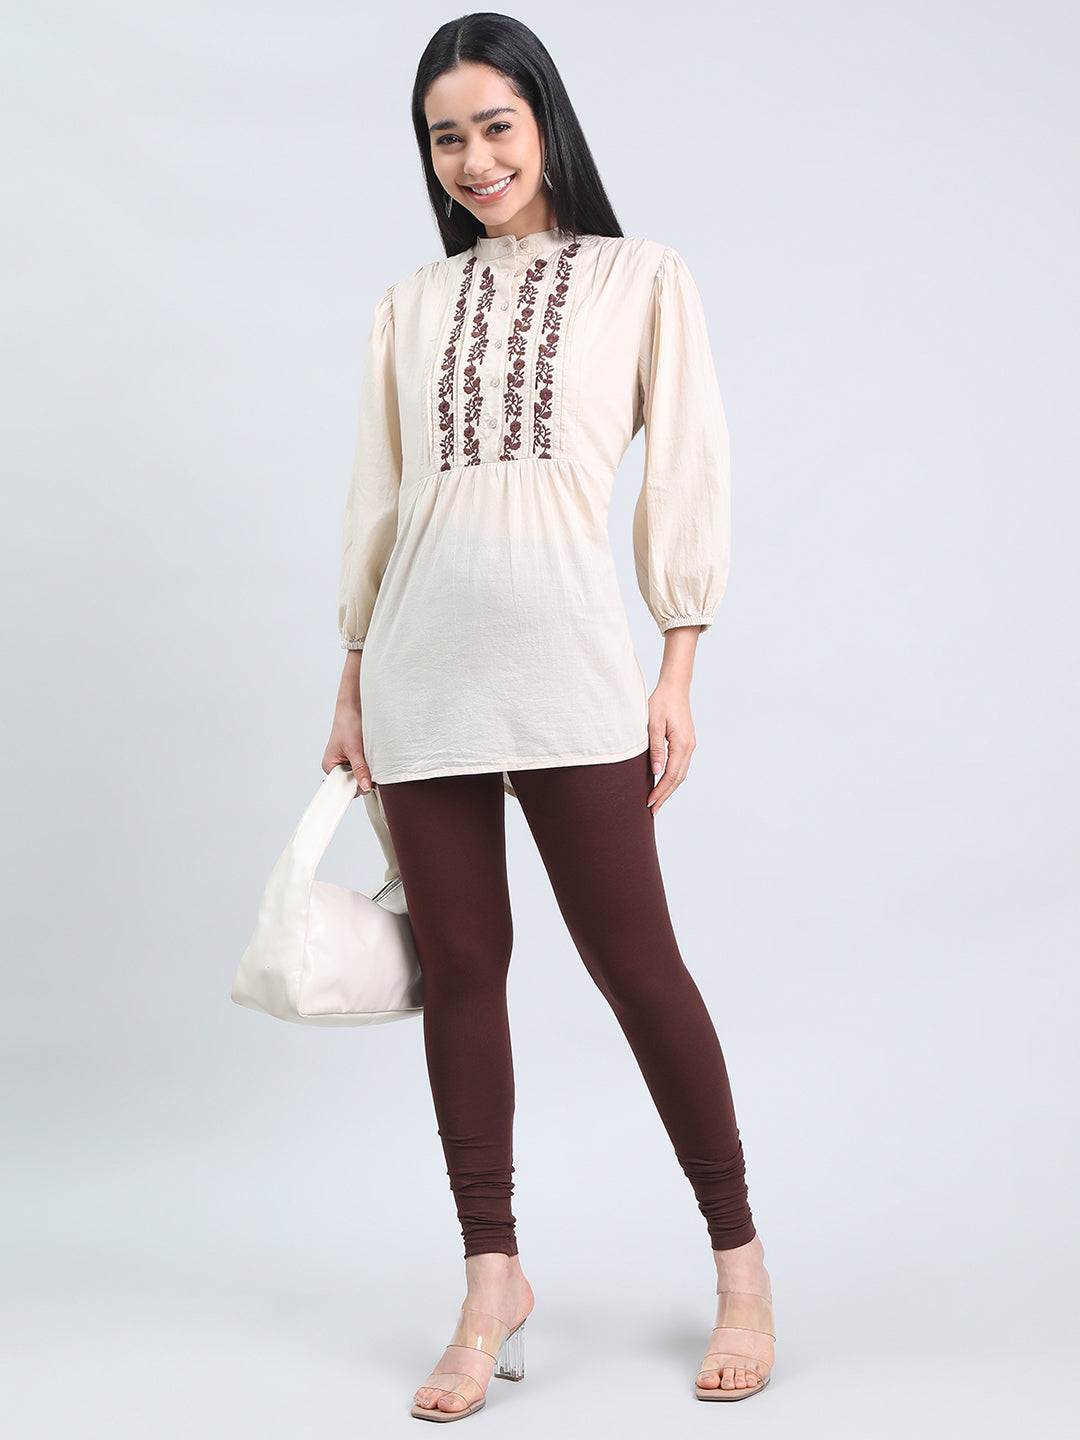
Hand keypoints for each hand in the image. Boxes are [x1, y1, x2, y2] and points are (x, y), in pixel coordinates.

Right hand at [322, 705, 373, 796]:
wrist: (354, 707)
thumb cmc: (347, 723)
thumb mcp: (354, 749)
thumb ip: (360, 769)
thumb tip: (365, 786)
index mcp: (330, 766)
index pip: (344, 786)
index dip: (356, 786)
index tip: (367, 784)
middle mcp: (337, 765)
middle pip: (353, 781)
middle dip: (363, 776)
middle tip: (369, 765)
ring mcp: (347, 761)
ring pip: (360, 774)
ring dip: (368, 768)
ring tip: (367, 755)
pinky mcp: (356, 756)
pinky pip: (364, 766)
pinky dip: (370, 762)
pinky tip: (369, 753)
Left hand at [646, 681, 695, 813]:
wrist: (675, 687)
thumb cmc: (661, 702)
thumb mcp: (652, 724)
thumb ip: (655, 749)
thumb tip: (656, 771)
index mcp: (682, 744)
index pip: (671, 775)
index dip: (660, 791)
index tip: (649, 802)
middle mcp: (689, 747)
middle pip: (678, 779)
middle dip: (665, 795)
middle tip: (653, 810)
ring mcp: (690, 745)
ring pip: (681, 774)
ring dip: (669, 789)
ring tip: (657, 801)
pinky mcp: (687, 742)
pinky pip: (681, 765)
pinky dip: (672, 778)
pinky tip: (663, 783)